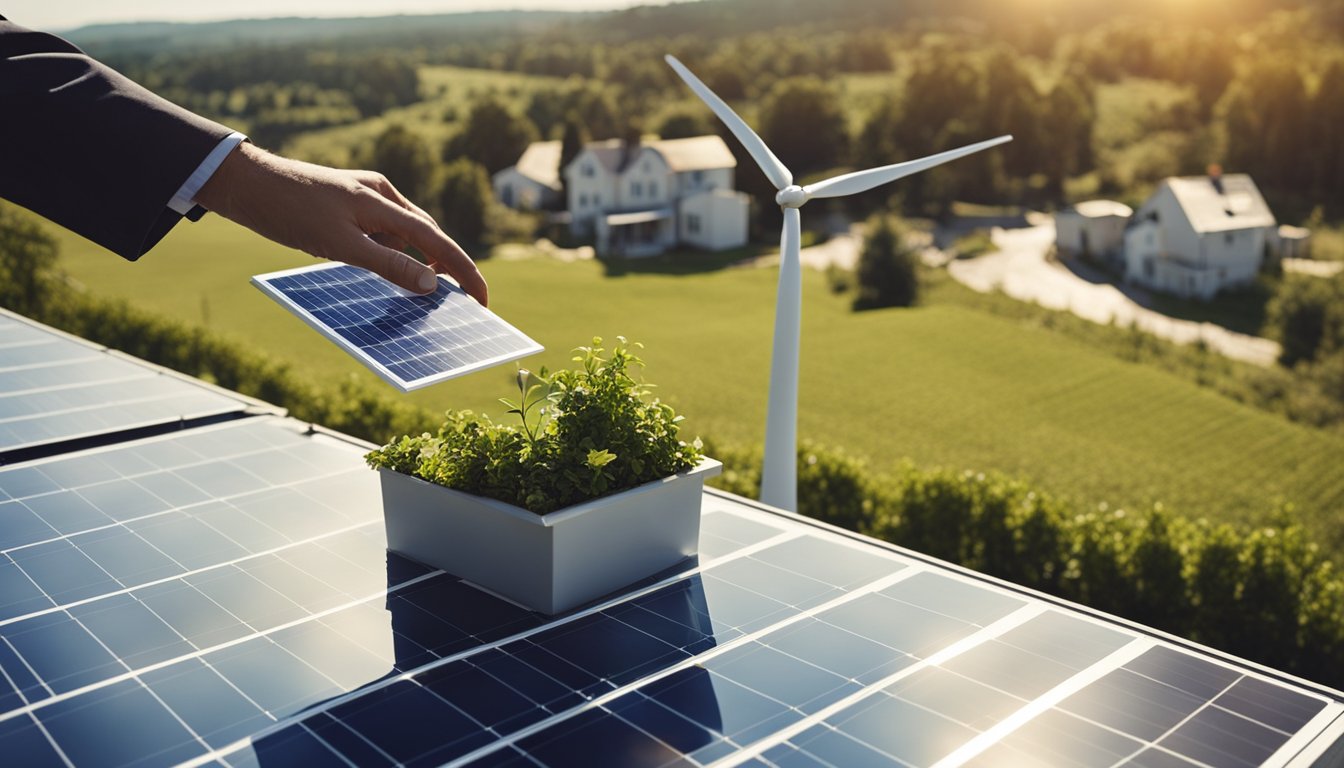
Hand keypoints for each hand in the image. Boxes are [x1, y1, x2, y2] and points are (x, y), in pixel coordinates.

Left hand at [195, 142, 487, 304]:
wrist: (242, 182)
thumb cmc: (288, 210)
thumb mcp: (340, 245)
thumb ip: (388, 265)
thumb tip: (431, 285)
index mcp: (383, 200)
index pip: (438, 240)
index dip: (465, 271)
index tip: (484, 299)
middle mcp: (380, 195)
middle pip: (428, 236)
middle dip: (449, 269)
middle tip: (465, 302)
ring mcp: (364, 198)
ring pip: (405, 236)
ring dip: (419, 264)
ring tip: (428, 297)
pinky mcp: (348, 205)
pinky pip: (383, 235)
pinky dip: (392, 257)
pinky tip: (388, 275)